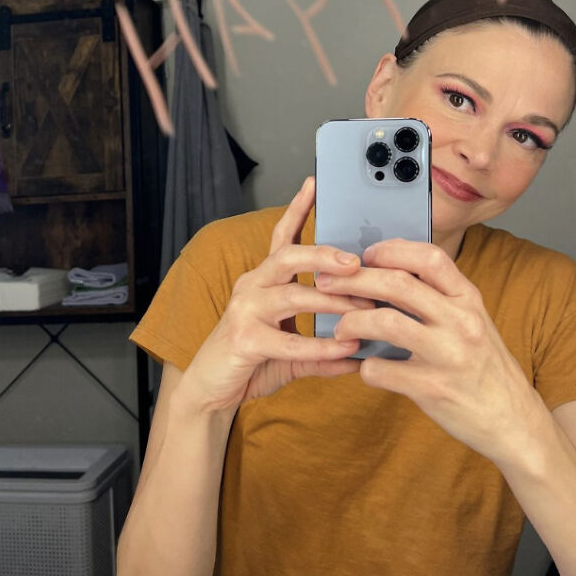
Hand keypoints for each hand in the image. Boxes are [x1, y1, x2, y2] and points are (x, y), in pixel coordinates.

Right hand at [180, 177, 372, 415]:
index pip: (281, 237)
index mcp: (263, 280)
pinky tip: (346, 350)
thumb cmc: (251, 363)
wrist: (210, 392)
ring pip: (292, 295)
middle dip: (323, 254)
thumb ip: (324, 349)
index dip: (297, 209)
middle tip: (355, 261)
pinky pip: (288, 340)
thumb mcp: (292, 353)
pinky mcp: (243, 340)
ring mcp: (245, 311)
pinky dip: (321, 346)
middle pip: (287, 256)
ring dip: (333, 302)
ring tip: (365, 309)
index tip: (314, 183)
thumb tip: (363, 350)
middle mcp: (252, 287)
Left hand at [316, 238, 539, 463]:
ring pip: (385, 321)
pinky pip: (381, 370)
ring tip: (340, 328)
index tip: (366, 255)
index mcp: (469, 299)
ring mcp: (448, 355)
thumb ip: (439, 298)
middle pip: (398, 283)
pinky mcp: (433, 389)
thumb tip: (384, 275)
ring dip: (352, 321)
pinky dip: (365, 366)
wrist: (514, 422)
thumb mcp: (472, 322)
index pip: (429, 257)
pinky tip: (365, 366)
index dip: (392, 250)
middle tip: (327, 284)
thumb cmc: (484, 367)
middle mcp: (462, 321)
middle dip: (354, 279)